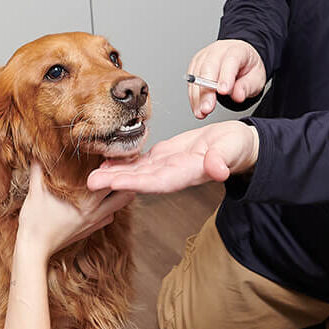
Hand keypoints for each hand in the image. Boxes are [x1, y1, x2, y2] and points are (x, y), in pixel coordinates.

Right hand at [16, 162, 132, 259]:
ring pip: (120, 205)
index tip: (112, 156)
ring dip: (118, 193)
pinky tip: (99, 200)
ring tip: (110, 181)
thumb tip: (37, 150)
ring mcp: (95, 222)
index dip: (116, 166)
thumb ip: (39, 168)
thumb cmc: (34, 220)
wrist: (35, 248)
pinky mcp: (91, 230)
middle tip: (117, 168)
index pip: (112, 180)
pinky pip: (109, 216)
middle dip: (122, 179)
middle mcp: (96, 211)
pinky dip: (109, 207)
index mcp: (86, 199)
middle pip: (125, 193)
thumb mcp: (35, 190)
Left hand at [86, 121, 259, 194]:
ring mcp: (167, 166)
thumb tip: (218, 169)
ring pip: (137, 172)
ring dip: (115, 173)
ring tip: (92, 174)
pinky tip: (108, 160)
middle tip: (89, 182)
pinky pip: (142, 161)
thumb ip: (223, 160)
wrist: (238, 145)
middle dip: (115, 182)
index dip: (134, 182)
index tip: (113, 183)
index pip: (156, 181)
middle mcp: (173, 173)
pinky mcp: (165, 156)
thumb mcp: (232, 151)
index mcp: (187, 173)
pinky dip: (125, 162)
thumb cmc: (237, 148)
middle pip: (140, 180)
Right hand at [187, 40, 266, 118]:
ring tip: (202, 112)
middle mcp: (218, 51)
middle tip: (207, 108)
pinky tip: (197, 107)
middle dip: (206, 91)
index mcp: (237, 50)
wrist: (241, 60)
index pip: (230, 61)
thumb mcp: (257, 78)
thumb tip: (237, 96)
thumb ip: (247, 87)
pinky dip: (194, 97)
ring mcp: (204, 57)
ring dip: (198, 96)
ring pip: (197, 76)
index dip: (225, 76)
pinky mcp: (195, 65)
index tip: (223, 92)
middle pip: (208, 68)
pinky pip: (192, 82)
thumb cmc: (248, 67)